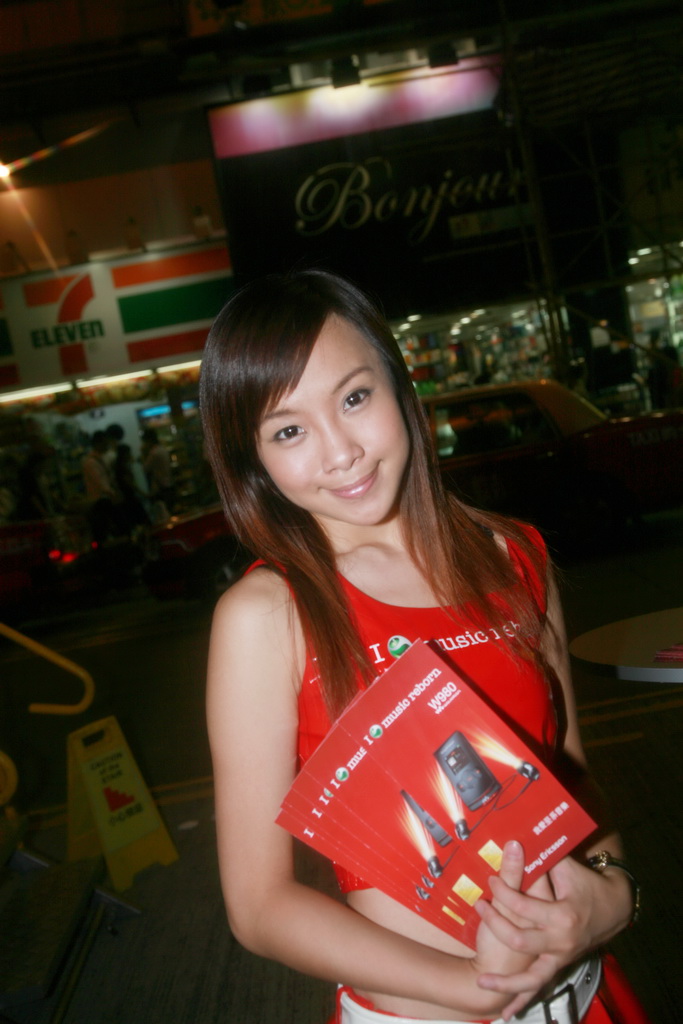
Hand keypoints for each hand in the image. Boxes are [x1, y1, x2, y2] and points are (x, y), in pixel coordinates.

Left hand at [475, 853, 630, 1018]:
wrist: (615, 908)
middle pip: (519, 939)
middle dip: (495, 924)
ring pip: (531, 978)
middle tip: (480, 907)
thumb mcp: (567, 869)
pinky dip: (522, 999)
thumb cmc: (588, 885)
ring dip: (506, 982)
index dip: (503, 891)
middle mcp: (561, 941)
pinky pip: (539, 987)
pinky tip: (506, 1013)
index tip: (490, 879)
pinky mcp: (559, 965)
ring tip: (482, 980)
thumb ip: (542, 858)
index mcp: (562, 915)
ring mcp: (560, 957)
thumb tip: (515, 841)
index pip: (522, 905)